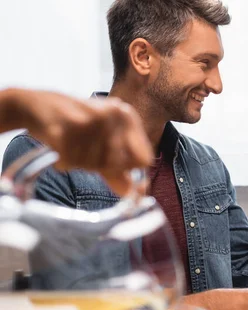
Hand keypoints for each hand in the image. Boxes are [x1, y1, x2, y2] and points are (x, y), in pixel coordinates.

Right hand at [13, 89, 152, 195]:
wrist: (34, 106)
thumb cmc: (74, 126)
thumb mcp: (103, 143)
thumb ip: (121, 170)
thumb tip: (138, 195)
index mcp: (127, 115)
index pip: (143, 159)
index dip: (128, 171)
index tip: (111, 168)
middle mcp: (112, 114)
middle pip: (117, 165)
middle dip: (98, 166)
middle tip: (84, 151)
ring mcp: (90, 119)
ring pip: (94, 165)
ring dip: (79, 163)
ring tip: (71, 145)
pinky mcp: (66, 126)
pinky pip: (72, 162)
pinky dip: (64, 162)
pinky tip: (58, 146)